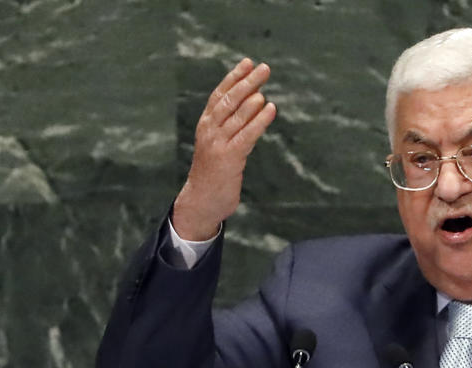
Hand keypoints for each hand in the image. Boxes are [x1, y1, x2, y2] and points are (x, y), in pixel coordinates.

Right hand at [172, 58, 276, 239]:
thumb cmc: (212, 175)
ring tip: (265, 89)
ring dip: (253, 100)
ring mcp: (218, 144)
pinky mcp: (229, 158)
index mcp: (205, 125)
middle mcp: (210, 131)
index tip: (247, 63)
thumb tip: (250, 109)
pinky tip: (270, 109)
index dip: (234, 77)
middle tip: (264, 68)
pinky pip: (247, 134)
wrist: (201, 202)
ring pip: (238, 115)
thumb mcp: (217, 146)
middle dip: (247, 82)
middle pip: (229, 100)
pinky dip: (260, 121)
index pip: (219, 95)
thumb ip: (228, 130)